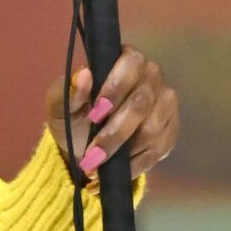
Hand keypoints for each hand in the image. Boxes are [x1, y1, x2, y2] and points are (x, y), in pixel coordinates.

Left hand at [49, 43, 180, 180]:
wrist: (85, 147)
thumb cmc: (75, 117)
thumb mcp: (61, 106)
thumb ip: (68, 91)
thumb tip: (84, 75)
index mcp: (126, 60)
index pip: (131, 62)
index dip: (115, 88)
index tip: (94, 114)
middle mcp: (151, 75)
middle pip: (142, 101)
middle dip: (114, 132)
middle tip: (91, 154)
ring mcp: (164, 102)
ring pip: (152, 128)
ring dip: (123, 151)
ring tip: (98, 164)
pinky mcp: (170, 129)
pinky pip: (159, 148)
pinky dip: (136, 164)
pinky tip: (118, 170)